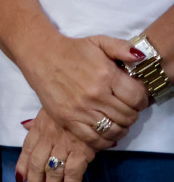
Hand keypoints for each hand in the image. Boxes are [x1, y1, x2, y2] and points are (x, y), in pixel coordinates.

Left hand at [15, 111, 94, 181]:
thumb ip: (39, 122)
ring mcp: (64, 145)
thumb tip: (25, 126)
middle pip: (37, 164)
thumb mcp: (50, 110)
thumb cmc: (71, 107)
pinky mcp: (82, 151)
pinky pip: (73, 172)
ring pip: (52, 171)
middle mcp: (49, 138)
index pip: (27, 150)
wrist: (91, 102)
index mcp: (40, 128)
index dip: (22, 166)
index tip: (20, 180)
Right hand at [24, 33, 147, 149]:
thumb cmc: (72, 50)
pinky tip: (106, 132)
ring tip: (118, 121)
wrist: (40, 56)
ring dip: (121, 128)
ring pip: (114, 130)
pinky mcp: (67, 119)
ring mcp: (80, 109)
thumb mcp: (99, 42)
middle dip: (132, 114)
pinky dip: (104, 140)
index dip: (141, 100)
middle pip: (128, 116)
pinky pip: (93, 139)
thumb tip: (141, 58)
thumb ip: (122, 47)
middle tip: (127, 109)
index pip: (137, 98)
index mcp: (106, 75)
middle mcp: (95, 95)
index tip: (137, 98)